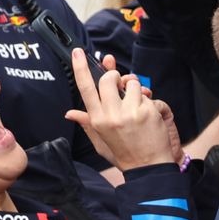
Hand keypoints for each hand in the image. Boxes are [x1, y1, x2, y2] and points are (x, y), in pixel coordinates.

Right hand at [65, 50, 181, 170]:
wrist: (148, 166)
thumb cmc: (124, 153)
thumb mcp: (100, 141)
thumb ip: (86, 122)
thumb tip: (69, 113)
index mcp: (97, 120)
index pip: (85, 89)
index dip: (80, 68)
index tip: (78, 52)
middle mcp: (110, 115)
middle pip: (107, 79)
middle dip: (114, 75)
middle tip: (119, 82)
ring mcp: (128, 112)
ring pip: (130, 83)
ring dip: (134, 88)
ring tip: (136, 103)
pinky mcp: (146, 111)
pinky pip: (145, 93)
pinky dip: (147, 99)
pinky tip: (147, 113)